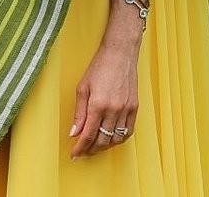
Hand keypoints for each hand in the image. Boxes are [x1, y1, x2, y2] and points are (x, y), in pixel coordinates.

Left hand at [69, 36, 138, 158]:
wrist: (120, 54)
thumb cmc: (99, 67)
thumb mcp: (82, 87)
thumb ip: (79, 113)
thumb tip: (74, 133)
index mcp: (98, 104)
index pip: (88, 134)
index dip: (80, 148)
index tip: (74, 154)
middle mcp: (113, 110)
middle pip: (102, 140)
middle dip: (91, 149)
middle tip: (83, 151)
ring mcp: (126, 110)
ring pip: (116, 139)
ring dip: (104, 146)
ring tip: (95, 145)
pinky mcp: (135, 108)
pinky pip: (128, 131)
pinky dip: (119, 138)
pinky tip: (111, 137)